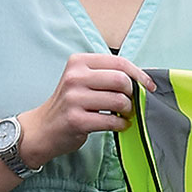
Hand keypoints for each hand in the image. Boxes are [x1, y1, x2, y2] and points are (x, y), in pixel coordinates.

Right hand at [19, 53, 155, 166]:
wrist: (42, 129)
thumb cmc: (69, 104)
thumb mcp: (81, 81)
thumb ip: (106, 75)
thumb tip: (141, 80)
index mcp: (78, 62)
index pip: (119, 62)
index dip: (139, 75)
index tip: (149, 86)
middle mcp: (75, 77)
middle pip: (121, 80)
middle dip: (133, 94)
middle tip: (131, 103)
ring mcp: (74, 99)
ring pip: (119, 101)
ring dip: (128, 110)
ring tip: (124, 114)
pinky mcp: (76, 120)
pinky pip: (111, 121)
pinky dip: (121, 124)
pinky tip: (118, 124)